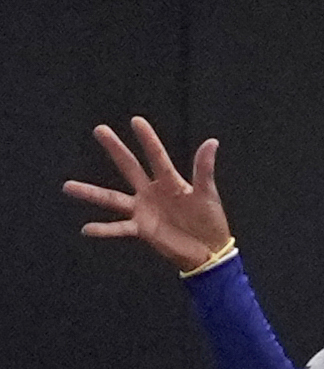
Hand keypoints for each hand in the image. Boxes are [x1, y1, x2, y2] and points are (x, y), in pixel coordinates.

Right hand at [63, 117, 231, 272]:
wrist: (208, 248)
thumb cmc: (209, 218)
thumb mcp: (208, 192)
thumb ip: (204, 169)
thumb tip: (212, 141)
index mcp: (170, 181)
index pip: (156, 155)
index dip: (148, 139)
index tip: (136, 120)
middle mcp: (151, 192)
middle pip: (129, 166)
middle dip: (115, 149)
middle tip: (99, 129)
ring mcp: (143, 210)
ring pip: (112, 198)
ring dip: (90, 192)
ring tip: (67, 186)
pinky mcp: (141, 230)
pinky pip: (119, 228)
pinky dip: (104, 230)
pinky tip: (87, 228)